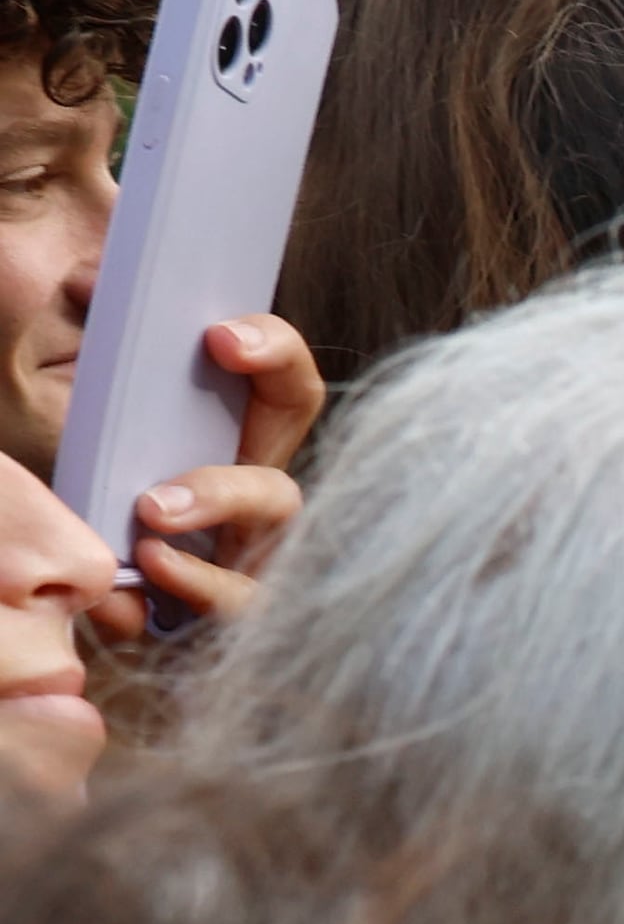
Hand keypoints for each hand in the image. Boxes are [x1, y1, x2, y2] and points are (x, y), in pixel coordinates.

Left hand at [89, 314, 321, 640]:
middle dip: (225, 495)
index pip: (291, 392)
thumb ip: (99, 343)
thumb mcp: (81, 394)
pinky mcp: (200, 631)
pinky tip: (119, 604)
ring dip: (207, 578)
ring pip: (258, 586)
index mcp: (236, 445)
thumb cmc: (75, 467)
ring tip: (145, 561)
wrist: (33, 558)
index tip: (218, 337)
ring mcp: (234, 577)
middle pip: (280, 499)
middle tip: (153, 504)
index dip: (276, 356)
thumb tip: (92, 285)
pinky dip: (166, 622)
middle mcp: (249, 514)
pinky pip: (209, 638)